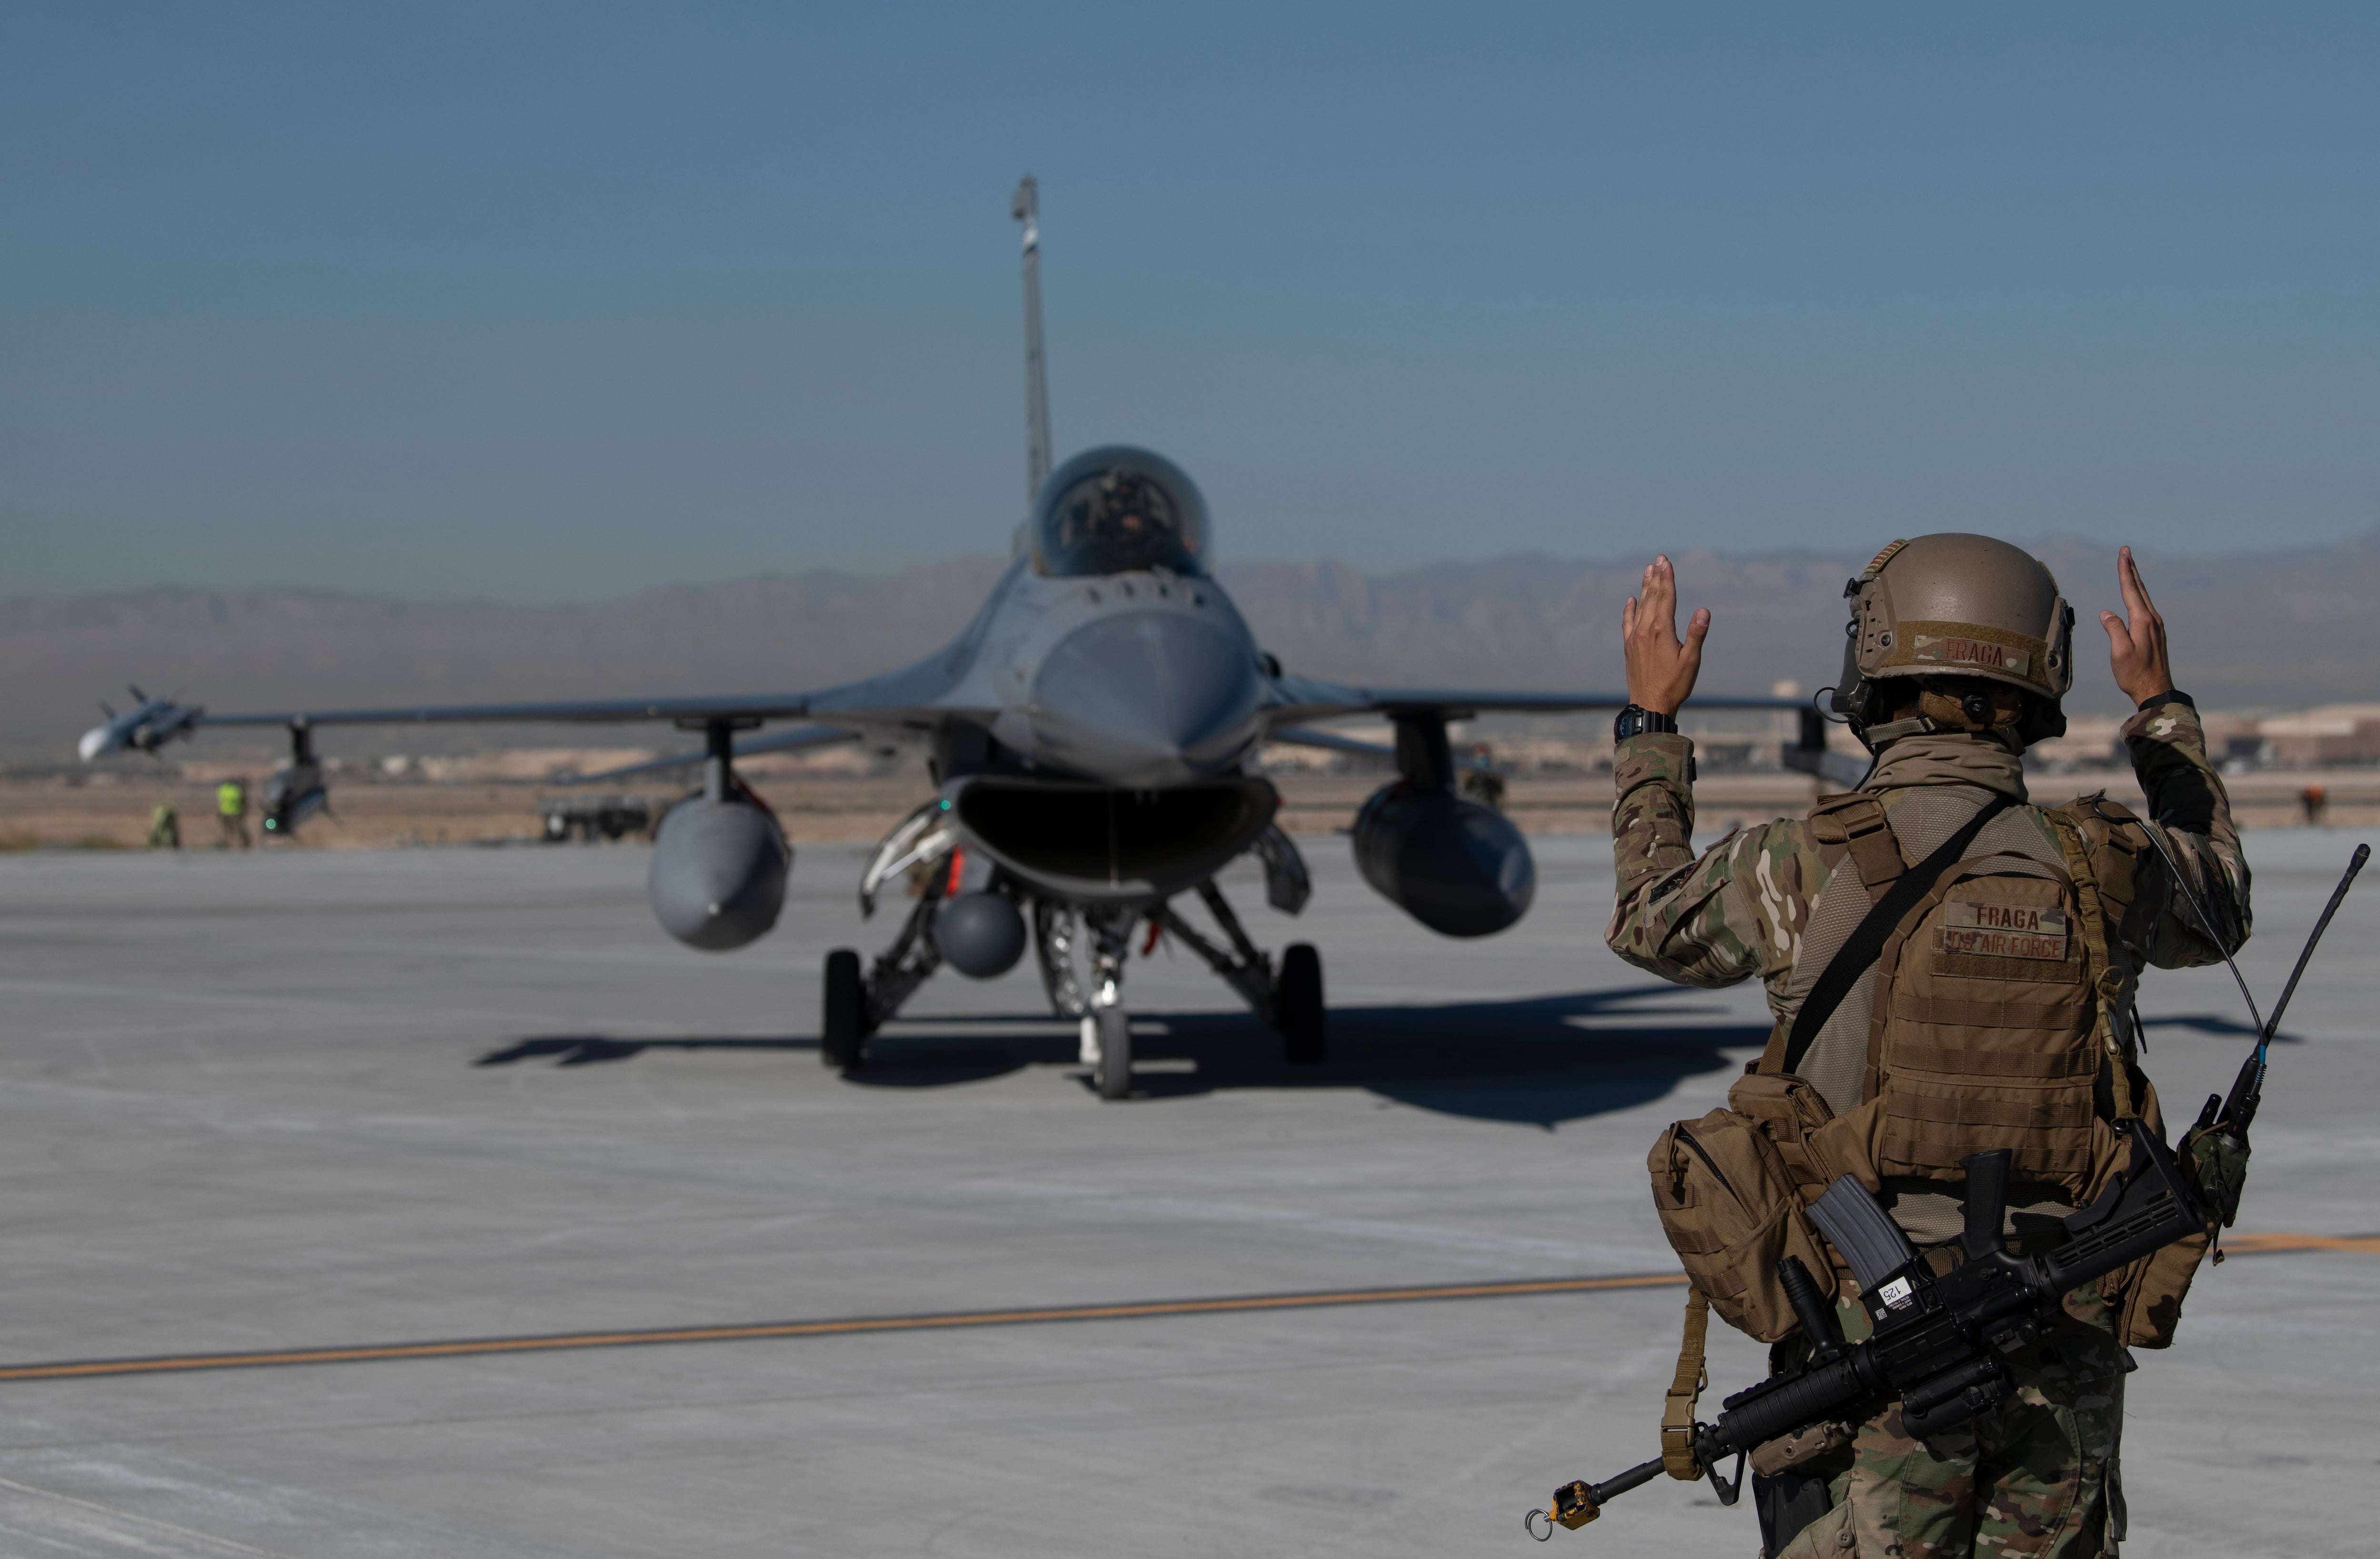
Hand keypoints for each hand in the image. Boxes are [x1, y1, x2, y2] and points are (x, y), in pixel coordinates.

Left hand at [1622, 555, 1708, 714]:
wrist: (1649, 705)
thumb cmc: (1675, 684)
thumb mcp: (1691, 660)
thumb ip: (1697, 634)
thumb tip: (1704, 610)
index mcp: (1662, 630)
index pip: (1666, 597)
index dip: (1667, 578)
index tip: (1667, 562)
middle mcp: (1645, 630)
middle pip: (1652, 597)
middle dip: (1657, 577)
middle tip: (1659, 558)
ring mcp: (1634, 638)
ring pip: (1640, 606)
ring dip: (1645, 587)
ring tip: (1648, 570)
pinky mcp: (1629, 647)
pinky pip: (1627, 622)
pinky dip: (1629, 609)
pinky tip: (1631, 599)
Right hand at [2100, 546, 2173, 705]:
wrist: (2156, 690)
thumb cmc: (2135, 674)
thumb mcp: (2120, 653)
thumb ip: (2114, 630)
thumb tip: (2107, 613)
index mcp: (2143, 621)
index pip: (2130, 590)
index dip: (2125, 570)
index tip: (2123, 553)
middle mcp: (2152, 620)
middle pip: (2139, 588)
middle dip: (2131, 569)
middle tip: (2126, 551)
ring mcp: (2156, 626)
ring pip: (2144, 597)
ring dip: (2135, 581)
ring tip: (2129, 568)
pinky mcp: (2155, 633)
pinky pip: (2145, 606)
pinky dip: (2138, 595)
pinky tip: (2135, 596)